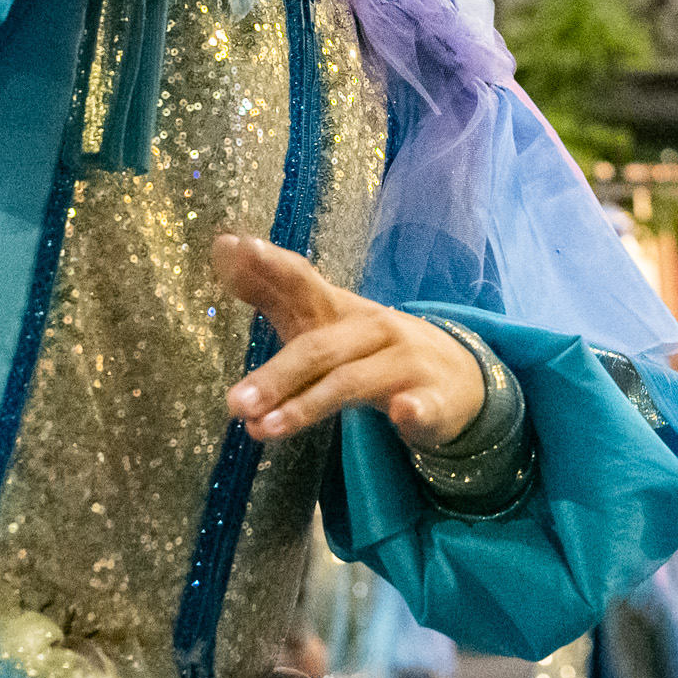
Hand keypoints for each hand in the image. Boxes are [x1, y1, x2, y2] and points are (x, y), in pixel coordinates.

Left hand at [215, 233, 487, 448]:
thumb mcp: (322, 321)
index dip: (270, 265)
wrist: (455, 373)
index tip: (236, 248)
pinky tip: (402, 413)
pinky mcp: (432, 400)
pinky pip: (422, 405)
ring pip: (352, 382)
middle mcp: (372, 328)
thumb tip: (223, 247)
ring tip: (265, 429)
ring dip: (308, 404)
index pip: (302, 282)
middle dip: (276, 375)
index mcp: (339, 309)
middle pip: (318, 348)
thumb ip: (273, 292)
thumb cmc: (369, 347)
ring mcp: (404, 363)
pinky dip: (413, 409)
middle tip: (234, 403)